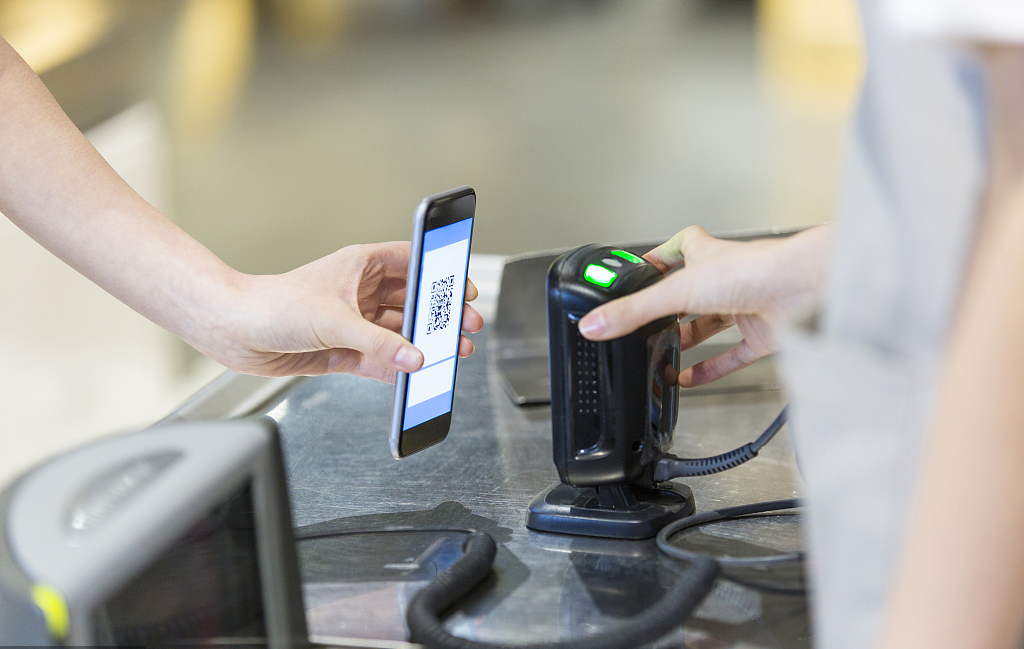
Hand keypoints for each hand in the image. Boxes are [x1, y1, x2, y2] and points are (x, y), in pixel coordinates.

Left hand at [192, 241, 483, 381]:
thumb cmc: (273, 305)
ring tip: (450, 352)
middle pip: (411, 300)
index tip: (463, 286)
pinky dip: (398, 366)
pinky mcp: (342, 350)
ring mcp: (352, 321)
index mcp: (359, 265)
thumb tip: (415, 357)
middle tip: (466, 325)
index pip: (411, 262)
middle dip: (438, 314)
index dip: (439, 273)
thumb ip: (380, 344)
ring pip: (399, 332)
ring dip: (423, 342)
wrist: (235, 332)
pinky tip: (415, 373)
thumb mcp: (335, 321)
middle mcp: (358, 292)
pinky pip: (380, 359)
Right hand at [577, 225, 831, 386]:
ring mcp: (746, 305)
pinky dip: (711, 368)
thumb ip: (634, 311)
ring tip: (663, 357)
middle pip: (692, 293)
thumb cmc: (753, 271)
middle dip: (670, 312)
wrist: (803, 289)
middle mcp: (727, 279)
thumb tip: (594, 323)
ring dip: (688, 341)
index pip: (679, 247)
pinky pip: (732, 355)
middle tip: (647, 328)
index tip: (640, 271)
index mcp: (706, 256)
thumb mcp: (677, 291)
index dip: (659, 258)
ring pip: (711, 324)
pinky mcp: (762, 333)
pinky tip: (691, 380)